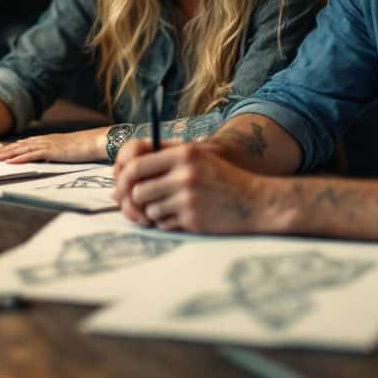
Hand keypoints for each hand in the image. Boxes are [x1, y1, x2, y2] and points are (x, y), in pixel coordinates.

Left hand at [0, 128, 104, 163]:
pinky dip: (21, 158)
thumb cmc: (81, 148)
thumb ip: (49, 154)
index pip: (19, 145)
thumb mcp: (61, 151)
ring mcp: (46, 144)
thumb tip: (39, 161)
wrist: (95, 141)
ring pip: (20, 149)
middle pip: (15, 146)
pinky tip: (10, 162)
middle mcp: (42, 140)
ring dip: (5, 154)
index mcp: (43, 140)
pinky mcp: (53, 151)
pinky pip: (33, 154)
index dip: (3, 149)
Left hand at [112, 141, 259, 233]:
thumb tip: (126, 173)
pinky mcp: (192, 218)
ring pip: (149, 210)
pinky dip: (168, 223)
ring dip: (155, 213)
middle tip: (139, 205)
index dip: (124, 178)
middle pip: (138, 190)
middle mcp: (184, 173)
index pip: (136, 164)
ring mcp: (188, 197)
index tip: (123, 186)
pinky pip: (164, 224)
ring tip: (172, 208)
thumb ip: (165, 158)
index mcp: (184, 153)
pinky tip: (184, 217)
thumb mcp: (198, 157)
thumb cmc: (222, 179)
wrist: (254, 201)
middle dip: (135, 200)